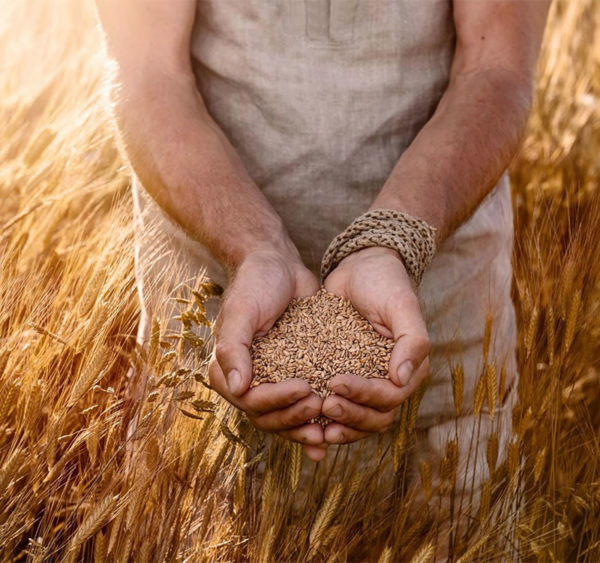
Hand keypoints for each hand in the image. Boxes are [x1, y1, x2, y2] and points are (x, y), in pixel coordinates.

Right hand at [208, 248, 327, 460]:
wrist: (278, 265)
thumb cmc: (255, 283)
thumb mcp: (242, 311)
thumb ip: (234, 348)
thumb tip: (237, 387)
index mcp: (228, 369)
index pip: (250, 401)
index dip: (276, 401)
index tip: (304, 387)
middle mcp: (247, 380)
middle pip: (268, 417)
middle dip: (294, 417)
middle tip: (319, 404)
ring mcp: (272, 380)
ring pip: (286, 417)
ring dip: (305, 424)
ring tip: (330, 421)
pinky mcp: (295, 373)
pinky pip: (303, 403)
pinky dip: (316, 419)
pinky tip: (333, 429)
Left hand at [321, 246, 429, 443]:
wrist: (360, 266)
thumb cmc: (385, 282)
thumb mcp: (401, 305)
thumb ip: (412, 341)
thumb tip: (401, 378)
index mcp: (408, 367)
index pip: (390, 396)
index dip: (364, 396)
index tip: (335, 383)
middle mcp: (389, 380)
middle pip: (375, 416)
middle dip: (351, 415)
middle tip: (324, 405)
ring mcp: (366, 380)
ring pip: (358, 418)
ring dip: (340, 424)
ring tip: (316, 420)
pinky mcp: (344, 374)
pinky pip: (339, 404)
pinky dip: (325, 417)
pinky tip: (307, 419)